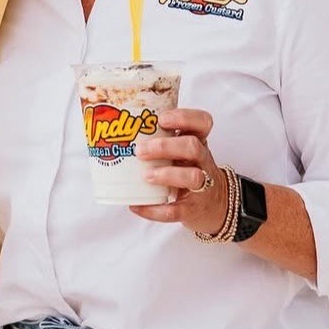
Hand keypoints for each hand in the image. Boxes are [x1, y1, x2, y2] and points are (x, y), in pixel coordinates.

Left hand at [129, 108, 225, 234]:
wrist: (216, 206)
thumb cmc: (189, 171)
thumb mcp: (182, 152)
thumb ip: (159, 140)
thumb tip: (112, 133)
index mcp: (197, 142)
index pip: (202, 123)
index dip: (184, 118)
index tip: (161, 119)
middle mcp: (202, 161)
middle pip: (193, 146)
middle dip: (165, 146)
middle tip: (140, 151)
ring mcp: (201, 186)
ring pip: (192, 176)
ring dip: (167, 174)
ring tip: (146, 176)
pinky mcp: (193, 209)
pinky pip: (176, 210)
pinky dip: (154, 210)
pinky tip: (137, 206)